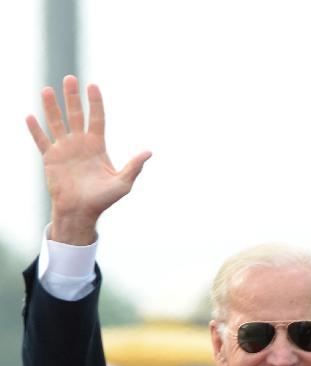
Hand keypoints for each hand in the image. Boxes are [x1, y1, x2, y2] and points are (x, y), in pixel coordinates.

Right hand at [25, 75, 150, 244]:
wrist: (81, 212)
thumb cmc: (103, 199)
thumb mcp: (122, 183)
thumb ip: (134, 167)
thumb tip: (149, 152)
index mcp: (97, 146)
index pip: (96, 119)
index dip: (95, 103)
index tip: (92, 86)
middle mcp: (79, 143)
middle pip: (75, 115)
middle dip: (72, 97)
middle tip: (70, 79)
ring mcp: (64, 149)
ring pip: (56, 122)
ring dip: (51, 107)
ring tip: (47, 90)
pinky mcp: (50, 158)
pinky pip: (41, 140)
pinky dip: (36, 130)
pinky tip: (30, 116)